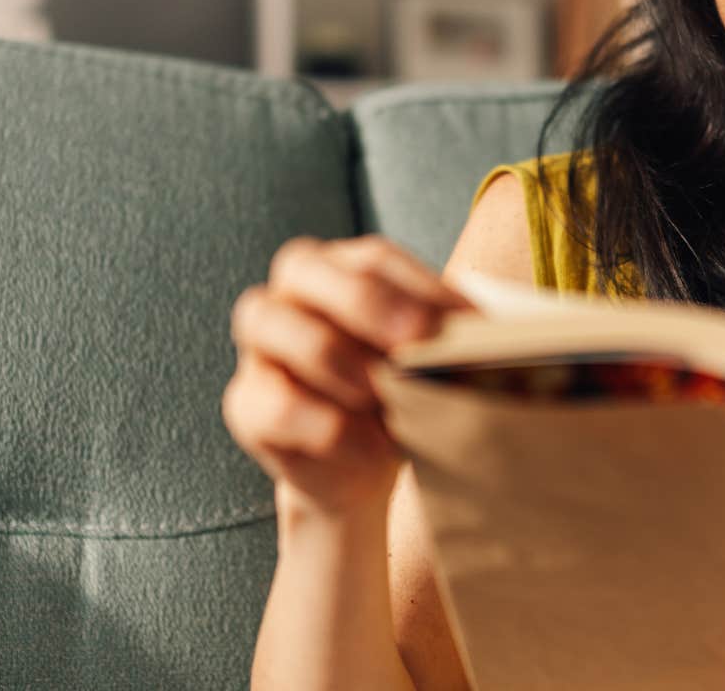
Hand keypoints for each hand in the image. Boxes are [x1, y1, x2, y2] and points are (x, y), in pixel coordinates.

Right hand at [222, 234, 473, 518]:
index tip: (468, 322)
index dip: (418, 286)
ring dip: (341, 362)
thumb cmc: (403, 394)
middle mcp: (290, 294)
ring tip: (389, 397)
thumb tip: (477, 336)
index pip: (372, 260)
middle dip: (368, 304)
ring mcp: (259, 346)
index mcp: (339, 268)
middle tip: (420, 341)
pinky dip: (330, 427)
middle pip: (308, 271)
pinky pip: (279, 405)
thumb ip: (440, 341)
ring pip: (278, 327)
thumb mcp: (428, 362)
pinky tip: (372, 446)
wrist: (364, 465)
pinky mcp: (246, 403)